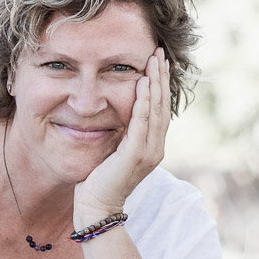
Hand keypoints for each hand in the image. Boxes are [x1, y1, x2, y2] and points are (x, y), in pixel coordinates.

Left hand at [74, 48, 170, 220]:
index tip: (157, 64)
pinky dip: (143, 101)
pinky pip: (141, 122)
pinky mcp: (135, 155)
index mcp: (152, 147)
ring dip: (155, 83)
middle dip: (161, 78)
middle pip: (162, 106)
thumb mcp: (114, 153)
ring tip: (154, 60)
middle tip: (158, 52)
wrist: (97, 206)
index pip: (159, 110)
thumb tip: (118, 116)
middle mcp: (155, 148)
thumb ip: (122, 135)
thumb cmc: (99, 182)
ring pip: (155, 110)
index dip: (160, 86)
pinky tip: (143, 83)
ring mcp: (148, 152)